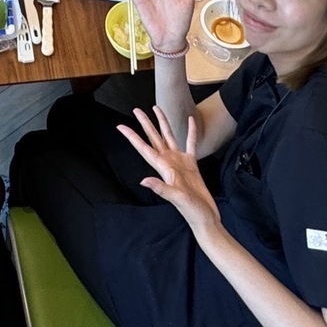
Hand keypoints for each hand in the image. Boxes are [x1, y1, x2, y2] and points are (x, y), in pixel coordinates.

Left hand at [117, 107, 221, 232]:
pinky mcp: (192, 165)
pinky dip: (190, 131)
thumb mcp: (176, 199)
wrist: (205, 218)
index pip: (144, 149)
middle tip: (136, 110)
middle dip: (145, 124)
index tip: (121, 126)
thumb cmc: (191, 211)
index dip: (132, 137)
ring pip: (170, 137)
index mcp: (163, 169)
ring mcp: (180, 163)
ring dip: (163, 123)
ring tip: (157, 109)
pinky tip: (189, 121)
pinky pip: (190, 143)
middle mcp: (169, 163)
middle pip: (155, 138)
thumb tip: (143, 181)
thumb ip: (161, 189)